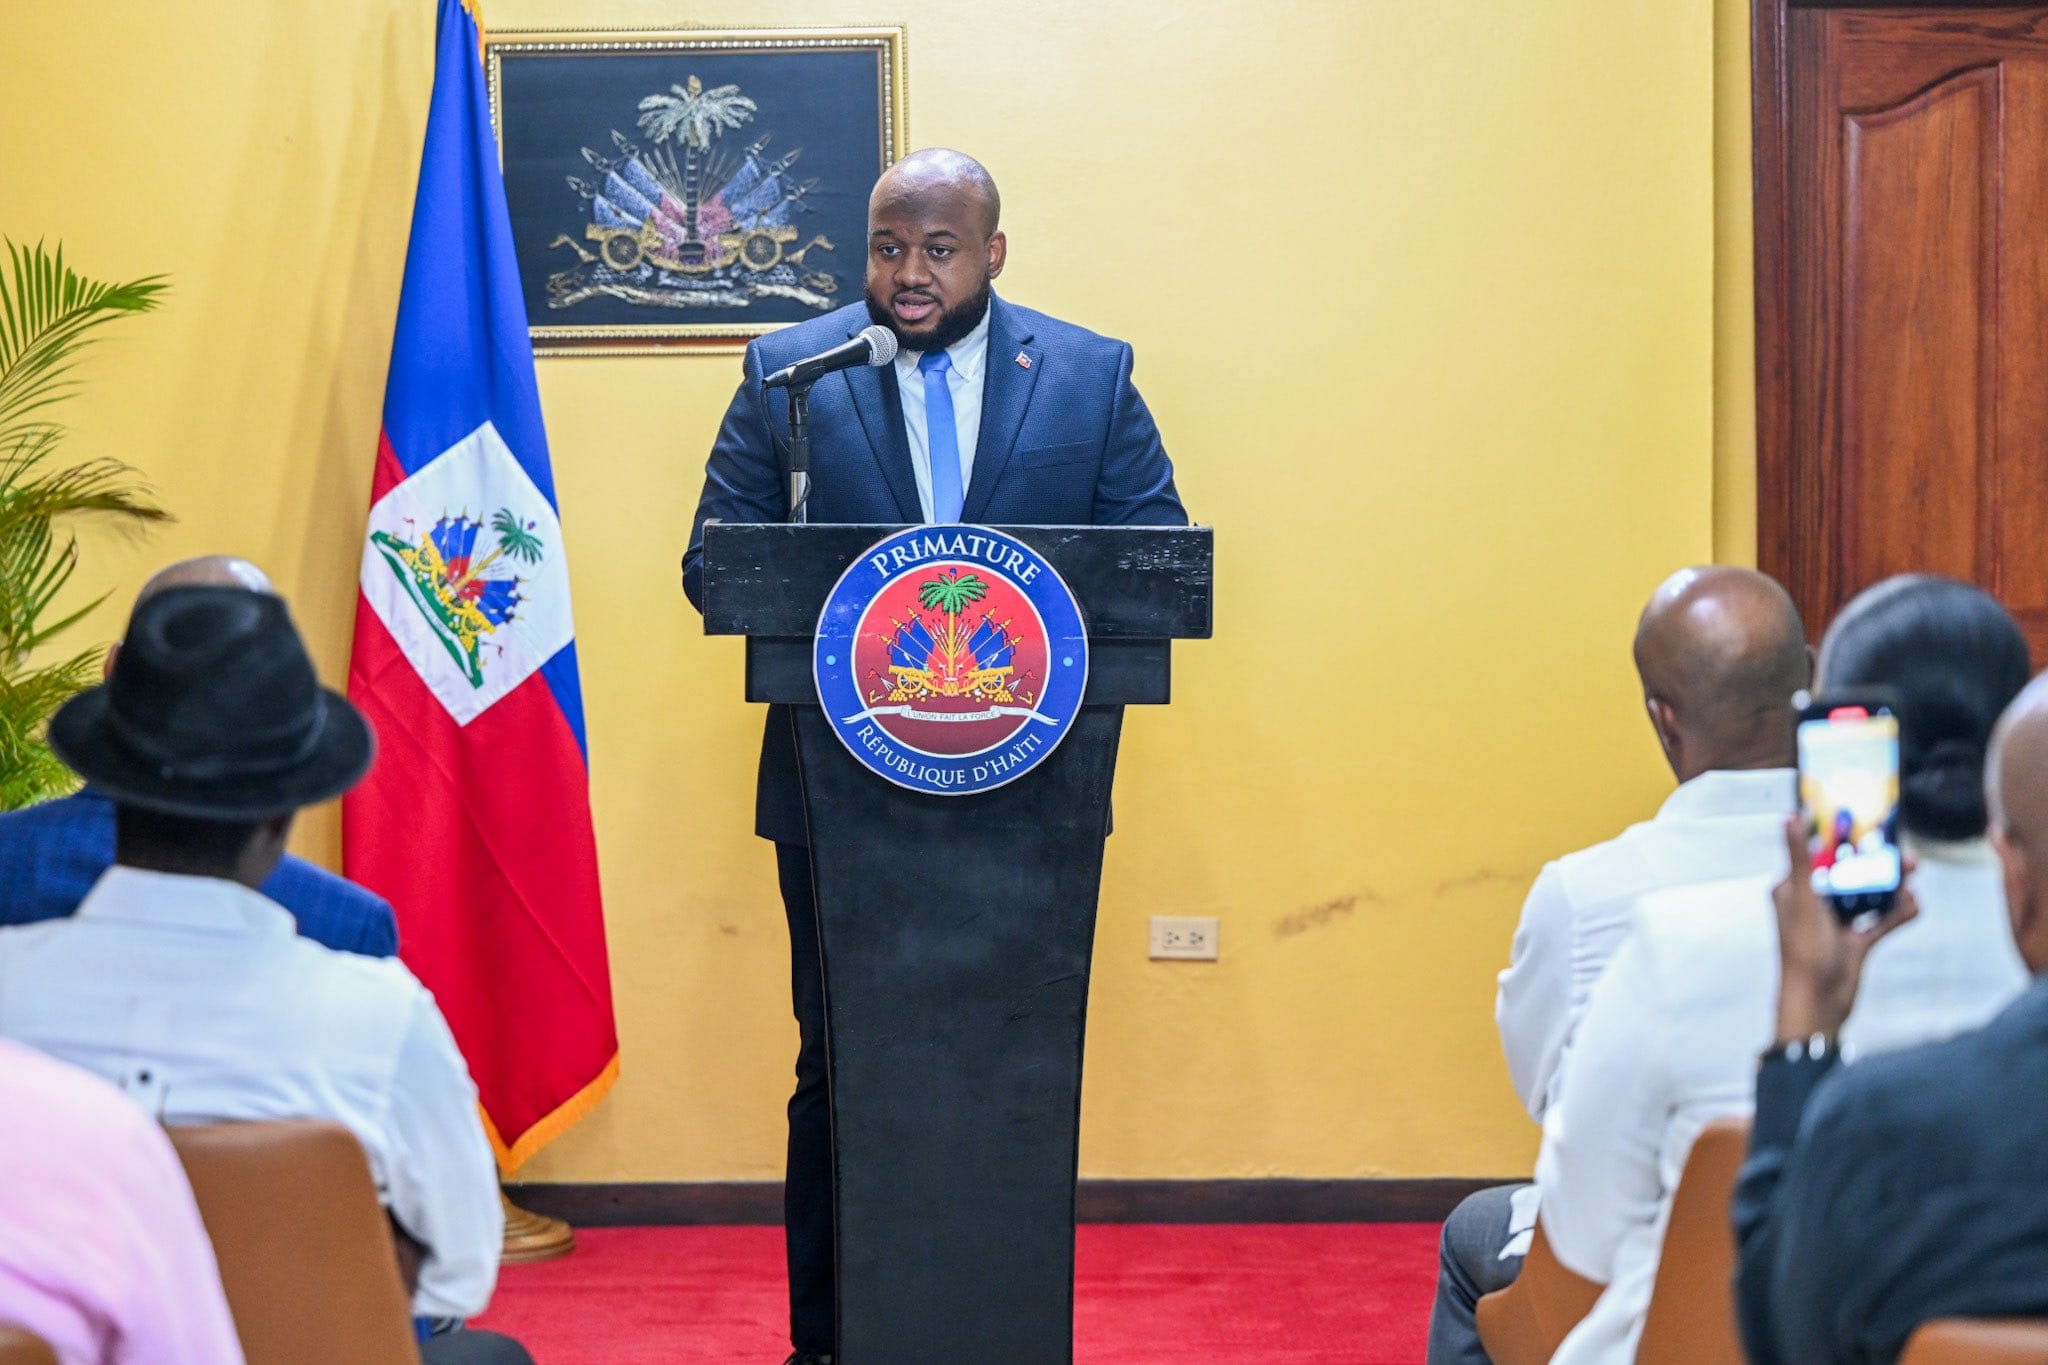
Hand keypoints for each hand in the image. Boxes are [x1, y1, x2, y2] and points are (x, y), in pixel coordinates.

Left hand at [1772, 814, 1918, 1043]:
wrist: (1818, 1005)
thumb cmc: (1803, 953)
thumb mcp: (1803, 900)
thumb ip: (1801, 859)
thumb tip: (1789, 818)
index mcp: (1793, 890)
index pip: (1819, 855)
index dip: (1843, 839)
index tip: (1868, 823)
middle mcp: (1813, 904)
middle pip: (1849, 874)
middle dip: (1875, 864)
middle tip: (1903, 854)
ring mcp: (1835, 924)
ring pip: (1868, 897)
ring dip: (1890, 888)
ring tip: (1911, 877)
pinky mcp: (1855, 943)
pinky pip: (1881, 921)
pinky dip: (1897, 913)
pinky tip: (1914, 904)